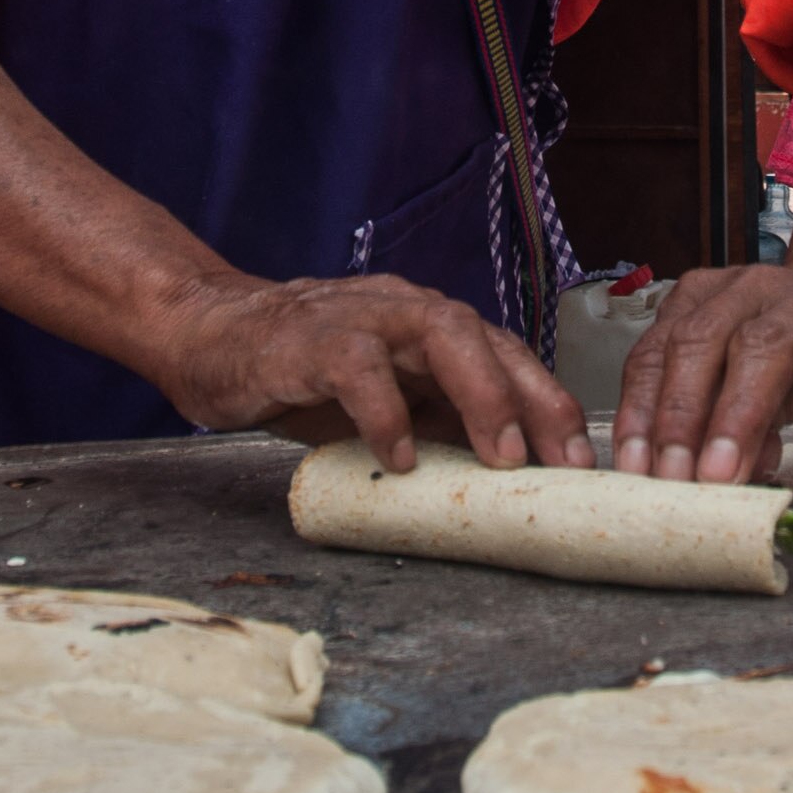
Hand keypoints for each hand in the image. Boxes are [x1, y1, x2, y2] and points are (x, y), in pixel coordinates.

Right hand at [149, 270, 592, 475]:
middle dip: (532, 398)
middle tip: (556, 464)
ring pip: (440, 333)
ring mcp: (360, 318)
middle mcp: (406, 311)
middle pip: (488, 337)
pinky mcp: (309, 339)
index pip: (508, 354)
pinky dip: (385, 412)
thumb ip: (434, 421)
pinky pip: (359, 367)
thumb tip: (502, 480)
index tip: (583, 465)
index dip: (550, 404)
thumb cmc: (303, 372)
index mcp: (431, 328)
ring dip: (481, 393)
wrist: (210, 334)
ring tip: (500, 456)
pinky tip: (400, 456)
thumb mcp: (384, 399)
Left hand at [609, 253, 792, 485]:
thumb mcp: (742, 382)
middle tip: (675, 478)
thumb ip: (714, 422)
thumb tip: (690, 478)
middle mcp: (747, 293)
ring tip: (725, 471)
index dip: (640, 412)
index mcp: (703, 302)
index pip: (657, 353)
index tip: (633, 469)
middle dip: (681, 416)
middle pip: (700, 343)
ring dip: (739, 415)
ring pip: (766, 347)